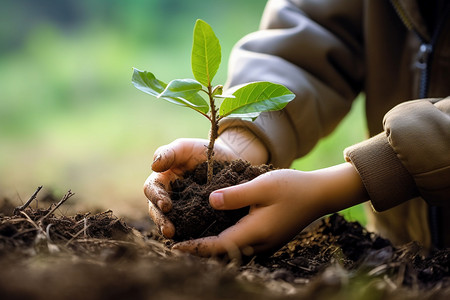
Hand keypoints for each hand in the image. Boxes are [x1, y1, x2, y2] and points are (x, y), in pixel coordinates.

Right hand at [144, 128, 268, 237]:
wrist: (230, 159)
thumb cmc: (203, 150)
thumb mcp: (185, 147)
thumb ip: (169, 153)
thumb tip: (154, 166)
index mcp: (161, 180)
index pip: (152, 190)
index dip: (156, 197)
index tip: (166, 204)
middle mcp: (168, 197)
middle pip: (157, 211)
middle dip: (162, 221)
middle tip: (169, 230)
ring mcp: (182, 209)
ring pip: (171, 222)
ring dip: (172, 230)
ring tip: (177, 237)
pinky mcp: (197, 217)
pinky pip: (191, 227)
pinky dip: (191, 233)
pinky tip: (196, 239)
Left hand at [172, 163, 367, 255]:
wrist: (319, 195)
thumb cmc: (292, 187)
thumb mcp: (262, 185)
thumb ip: (236, 195)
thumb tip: (210, 201)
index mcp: (255, 232)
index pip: (218, 246)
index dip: (195, 248)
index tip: (174, 248)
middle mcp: (259, 244)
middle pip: (223, 253)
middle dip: (199, 251)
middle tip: (175, 244)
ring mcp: (264, 244)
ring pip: (232, 250)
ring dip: (211, 247)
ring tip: (189, 238)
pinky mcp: (268, 239)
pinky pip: (241, 245)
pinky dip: (224, 241)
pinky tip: (214, 231)